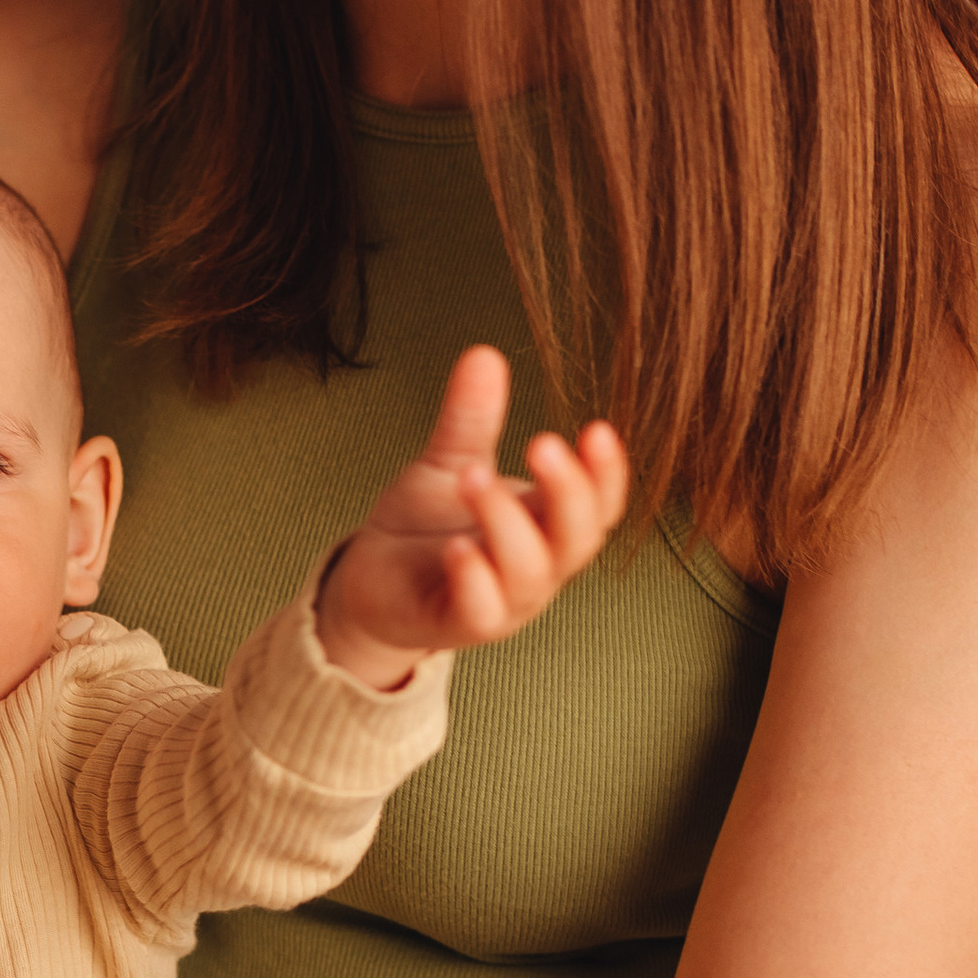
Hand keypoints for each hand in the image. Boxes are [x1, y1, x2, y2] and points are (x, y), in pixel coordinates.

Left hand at [316, 345, 627, 688]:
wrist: (371, 584)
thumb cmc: (424, 527)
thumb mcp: (449, 464)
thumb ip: (471, 419)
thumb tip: (484, 352)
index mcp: (546, 525)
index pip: (599, 505)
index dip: (606, 474)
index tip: (597, 430)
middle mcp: (539, 568)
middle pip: (579, 538)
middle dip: (569, 492)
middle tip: (543, 444)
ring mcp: (504, 602)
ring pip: (530, 572)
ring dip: (507, 523)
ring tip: (472, 479)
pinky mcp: (460, 625)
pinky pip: (482, 610)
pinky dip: (475, 577)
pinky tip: (458, 546)